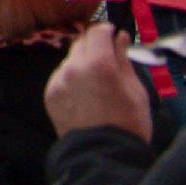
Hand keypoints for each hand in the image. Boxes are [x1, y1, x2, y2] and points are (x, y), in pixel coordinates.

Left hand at [44, 23, 151, 143]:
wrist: (102, 154)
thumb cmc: (128, 123)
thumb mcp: (135, 90)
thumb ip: (124, 60)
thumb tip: (120, 38)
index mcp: (98, 63)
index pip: (97, 32)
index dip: (106, 31)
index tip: (113, 35)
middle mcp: (73, 66)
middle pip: (81, 43)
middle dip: (94, 46)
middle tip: (107, 59)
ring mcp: (58, 80)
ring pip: (70, 60)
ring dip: (82, 63)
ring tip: (96, 83)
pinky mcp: (50, 93)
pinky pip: (61, 77)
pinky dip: (72, 79)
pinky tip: (84, 95)